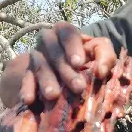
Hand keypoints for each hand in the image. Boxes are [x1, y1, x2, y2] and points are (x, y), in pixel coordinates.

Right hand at [0, 22, 116, 107]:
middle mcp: (48, 41)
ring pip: (40, 67)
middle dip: (65, 71)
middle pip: (54, 53)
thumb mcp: (100, 53)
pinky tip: (29, 100)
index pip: (67, 33)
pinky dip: (27, 89)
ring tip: (53, 96)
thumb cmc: (89, 59)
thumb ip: (105, 57)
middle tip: (78, 87)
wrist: (69, 72)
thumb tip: (100, 72)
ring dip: (47, 81)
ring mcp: (36, 57)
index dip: (72, 47)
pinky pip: (26, 80)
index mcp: (65, 32)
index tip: (79, 63)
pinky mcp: (28, 73)